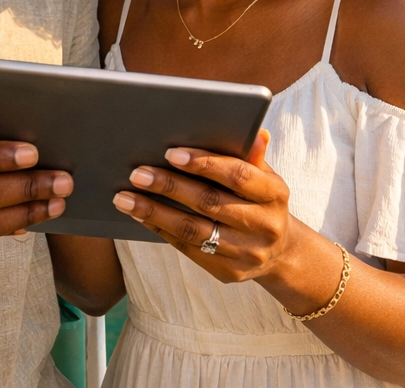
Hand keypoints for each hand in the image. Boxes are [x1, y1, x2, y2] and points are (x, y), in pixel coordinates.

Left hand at [112, 131, 299, 284]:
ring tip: (124, 197)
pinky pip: (187, 249)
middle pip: (209, 202)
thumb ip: (252, 156)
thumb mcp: (265, 177)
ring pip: (192, 230)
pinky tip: (139, 215)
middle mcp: (264, 225)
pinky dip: (160, 229)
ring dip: (154, 212)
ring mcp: (246, 252)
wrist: (280, 252)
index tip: (170, 153)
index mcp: (275, 193)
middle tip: (137, 173)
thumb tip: (256, 132)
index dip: (204, 163)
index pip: (237, 174)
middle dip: (169, 186)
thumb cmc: (261, 201)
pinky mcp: (228, 272)